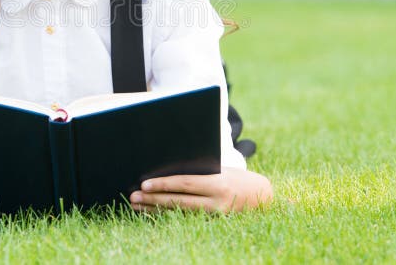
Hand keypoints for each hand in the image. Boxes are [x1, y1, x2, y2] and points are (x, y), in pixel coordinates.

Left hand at [129, 167, 271, 213]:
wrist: (262, 196)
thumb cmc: (237, 177)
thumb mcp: (221, 170)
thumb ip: (199, 173)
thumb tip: (169, 171)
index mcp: (218, 184)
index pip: (185, 184)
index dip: (163, 184)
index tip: (144, 185)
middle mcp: (217, 203)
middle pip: (178, 201)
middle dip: (154, 200)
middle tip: (133, 197)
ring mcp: (215, 217)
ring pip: (179, 213)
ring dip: (156, 210)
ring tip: (138, 206)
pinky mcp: (213, 225)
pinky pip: (185, 220)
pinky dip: (167, 216)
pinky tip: (152, 213)